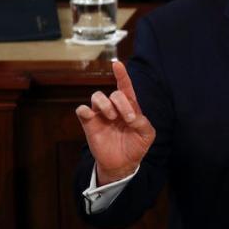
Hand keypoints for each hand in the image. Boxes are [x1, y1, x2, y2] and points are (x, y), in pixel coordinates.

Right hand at [75, 60, 155, 184]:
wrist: (122, 164)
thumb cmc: (136, 146)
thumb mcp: (147, 135)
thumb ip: (143, 123)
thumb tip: (131, 117)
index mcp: (129, 107)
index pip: (125, 87)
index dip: (122, 75)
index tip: (118, 64)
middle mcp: (114, 107)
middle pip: (114, 93)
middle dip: (122, 103)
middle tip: (127, 118)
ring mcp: (101, 115)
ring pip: (96, 96)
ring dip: (105, 104)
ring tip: (111, 117)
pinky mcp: (89, 124)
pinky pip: (82, 110)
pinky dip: (84, 110)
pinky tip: (91, 115)